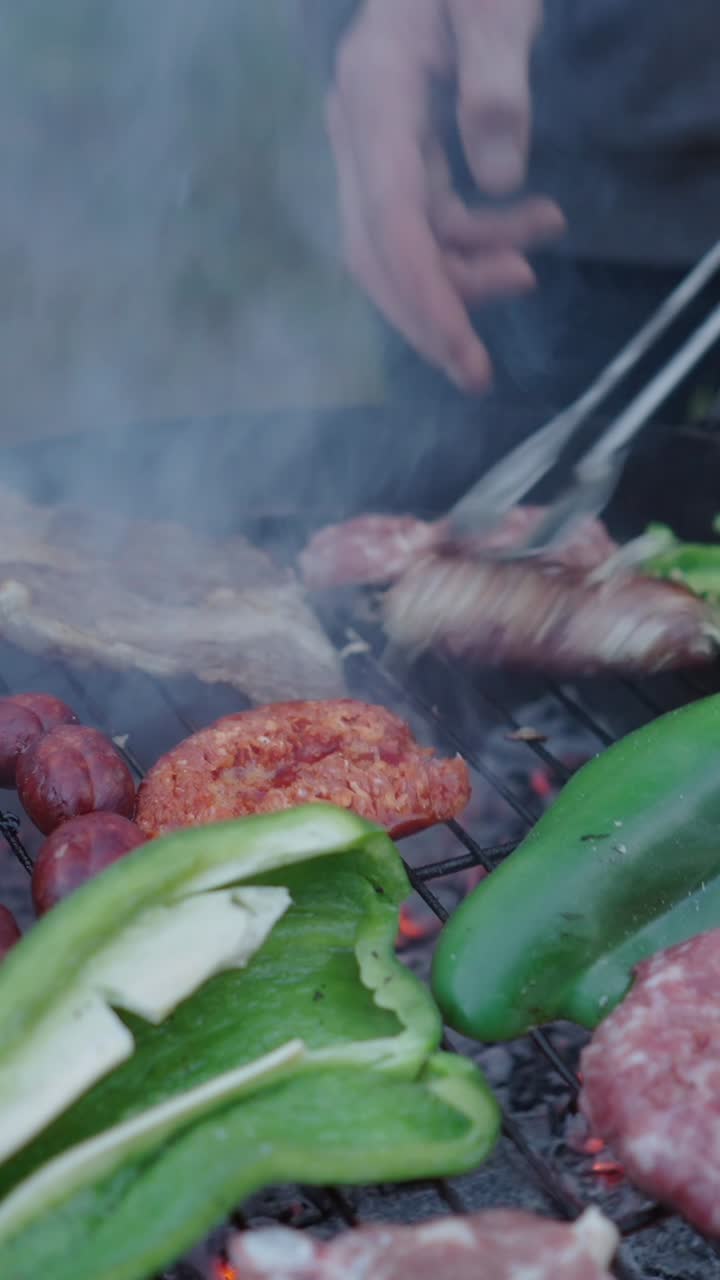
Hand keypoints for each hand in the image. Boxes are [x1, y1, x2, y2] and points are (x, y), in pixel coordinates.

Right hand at [327, 0, 564, 391]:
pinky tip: (533, 225)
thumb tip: (502, 179)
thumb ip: (497, 78)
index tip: (461, 354)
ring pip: (405, 247)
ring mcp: (375, 151)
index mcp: (372, 98)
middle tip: (478, 371)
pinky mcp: (401, 161)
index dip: (423, 296)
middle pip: (376, 254)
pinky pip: (430, 224)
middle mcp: (359, 135)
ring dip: (468, 273)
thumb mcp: (492, 3)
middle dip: (429, 316)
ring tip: (534, 262)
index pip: (388, 222)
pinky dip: (479, 242)